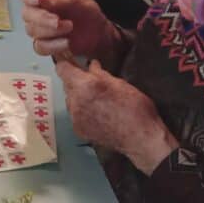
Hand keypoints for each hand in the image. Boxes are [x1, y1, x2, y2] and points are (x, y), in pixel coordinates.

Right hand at [19, 0, 116, 58]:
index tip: (39, 0)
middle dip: (42, 18)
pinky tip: (67, 43)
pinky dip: (53, 45)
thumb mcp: (81, 3)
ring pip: (32, 31)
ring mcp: (39, 31)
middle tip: (58, 20)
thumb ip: (63, 0)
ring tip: (69, 28)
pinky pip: (40, 47)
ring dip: (50, 31)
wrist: (98, 34)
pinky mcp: (45, 46)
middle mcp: (37, 13)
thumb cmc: (87, 14)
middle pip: (27, 14)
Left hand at [55, 60, 177, 173]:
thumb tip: (90, 65)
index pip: (62, 69)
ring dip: (79, 97)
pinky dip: (82, 111)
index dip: (66, 63)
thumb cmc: (135, 108)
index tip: (71, 62)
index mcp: (85, 86)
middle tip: (92, 83)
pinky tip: (98, 114)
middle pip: (67, 85)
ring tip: (97, 101)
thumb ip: (101, 74)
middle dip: (76, 81)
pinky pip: (74, 114)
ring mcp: (74, 117)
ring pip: (70, 100)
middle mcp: (75, 101)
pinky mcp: (77, 130)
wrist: (141, 139)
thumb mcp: (121, 84)